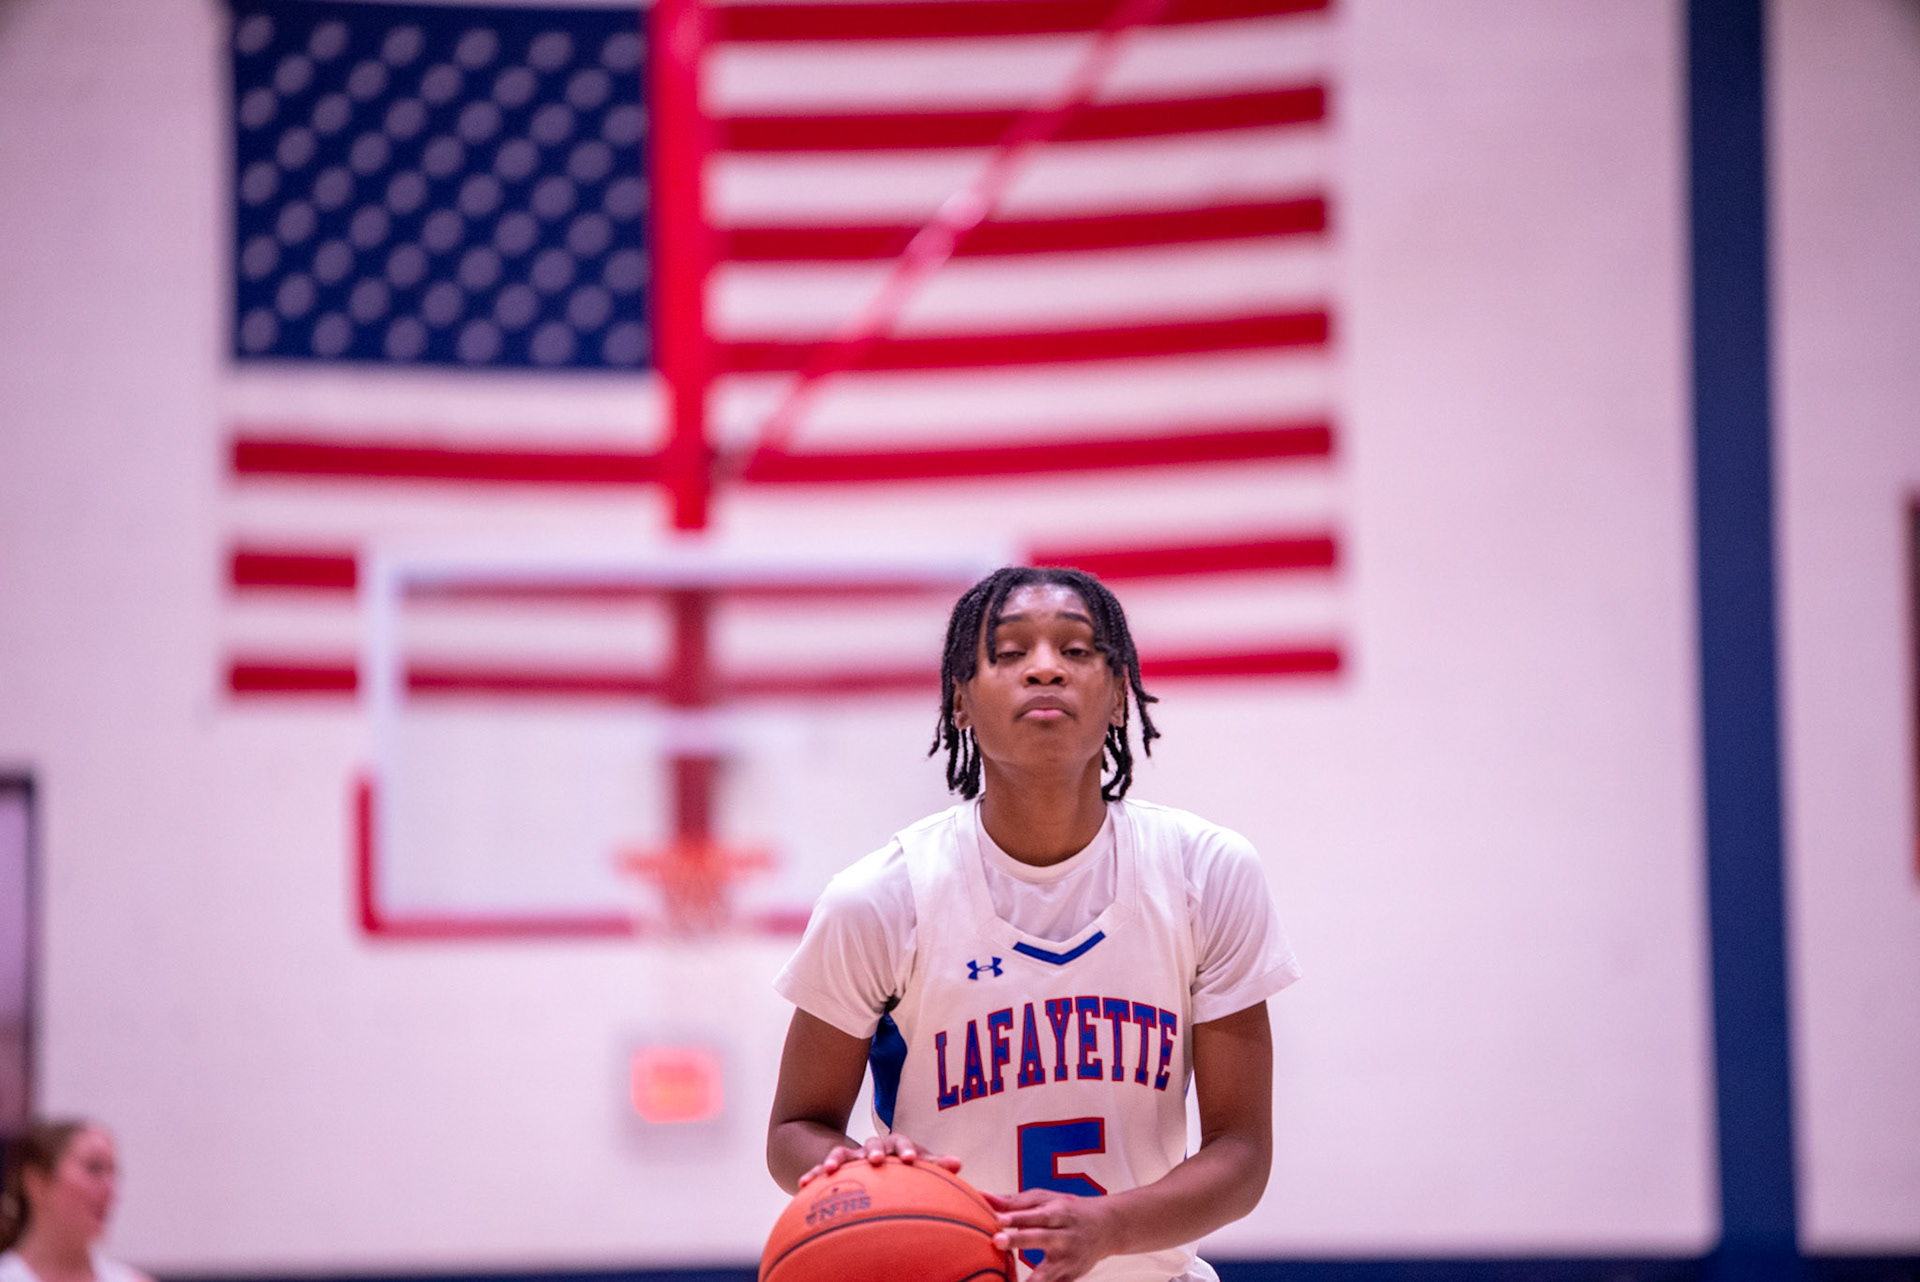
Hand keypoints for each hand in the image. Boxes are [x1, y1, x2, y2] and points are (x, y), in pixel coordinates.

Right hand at [796, 1133, 961, 1187]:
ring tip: (830, 1169)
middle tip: (876, 1161)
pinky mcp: (834, 1168)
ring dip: (836, 1159)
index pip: (902, 1142)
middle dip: (874, 1151)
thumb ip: (936, 1165)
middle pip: (873, 1145)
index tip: (910, 1160)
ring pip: (842, 1154)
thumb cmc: (900, 1164)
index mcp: (894, 1146)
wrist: (867, 1157)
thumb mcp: (917, 1165)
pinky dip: (812, 1175)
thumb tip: (959, 1164)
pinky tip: (803, 1184)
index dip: (905, 1149)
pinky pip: (820, 1170)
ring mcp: (851, 1157)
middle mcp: (872, 1149)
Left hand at [983, 1189, 1120, 1281]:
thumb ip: (1015, 1202)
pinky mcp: (1070, 1278)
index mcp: (1060, 1214)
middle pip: (1041, 1238)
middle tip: (997, 1241)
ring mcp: (1069, 1261)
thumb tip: (982, 1196)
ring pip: (1048, 1273)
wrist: (1107, 1228)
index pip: (1037, 1215)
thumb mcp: (1046, 1200)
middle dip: (1019, 1240)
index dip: (1017, 1217)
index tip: (997, 1219)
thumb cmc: (1067, 1211)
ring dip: (1031, 1280)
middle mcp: (1065, 1238)